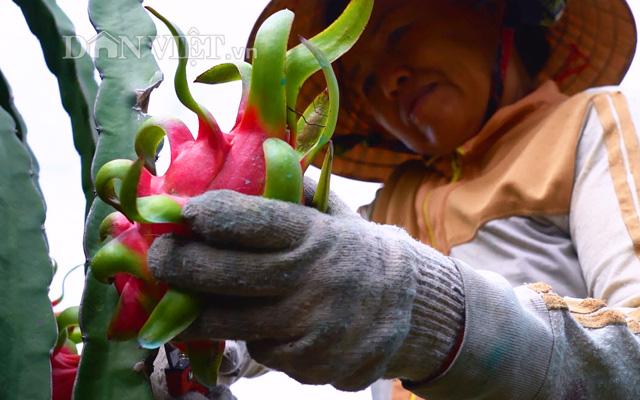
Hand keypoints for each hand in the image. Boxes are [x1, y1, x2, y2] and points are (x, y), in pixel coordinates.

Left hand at [148, 180, 464, 390]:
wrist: (415, 306)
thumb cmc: (360, 254)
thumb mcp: (338, 217)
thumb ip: (299, 192)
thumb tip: (257, 156)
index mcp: (316, 234)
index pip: (254, 221)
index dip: (212, 215)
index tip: (183, 213)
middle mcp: (315, 279)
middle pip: (228, 274)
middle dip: (182, 266)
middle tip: (159, 259)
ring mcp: (315, 326)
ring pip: (236, 323)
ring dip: (201, 314)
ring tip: (180, 304)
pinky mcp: (315, 363)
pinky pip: (264, 351)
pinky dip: (253, 338)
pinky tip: (260, 324)